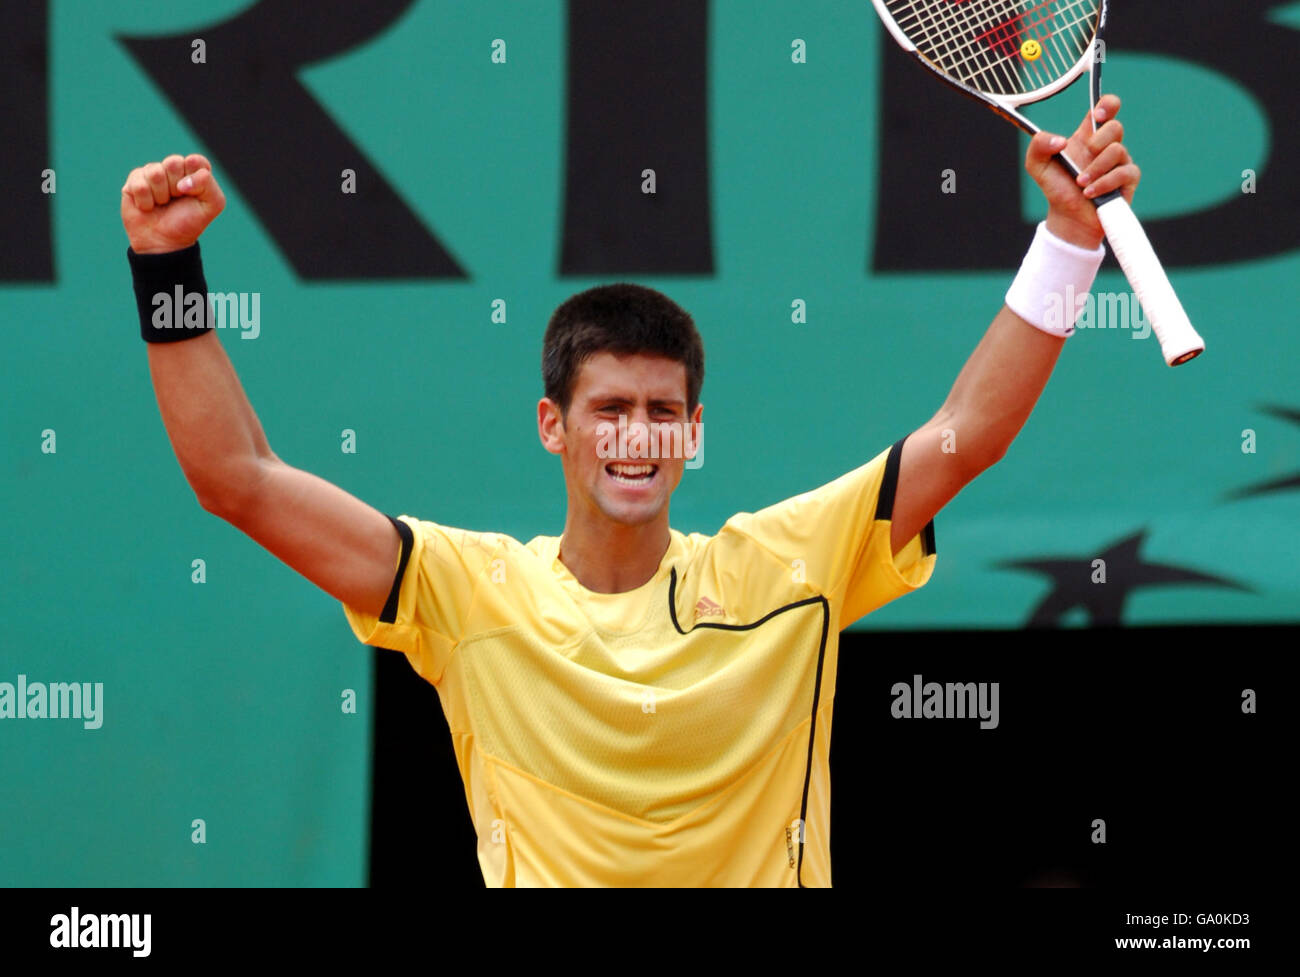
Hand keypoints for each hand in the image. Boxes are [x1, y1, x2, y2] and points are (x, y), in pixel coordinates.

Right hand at [120, 153, 225, 254]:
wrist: (164, 242)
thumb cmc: (189, 222)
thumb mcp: (212, 205)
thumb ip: (207, 184)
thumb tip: (183, 181)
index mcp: (194, 172)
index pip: (196, 161)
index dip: (194, 178)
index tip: (192, 193)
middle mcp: (173, 169)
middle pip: (173, 162)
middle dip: (176, 187)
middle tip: (176, 199)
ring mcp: (153, 173)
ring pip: (155, 173)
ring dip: (161, 195)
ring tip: (162, 204)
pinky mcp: (135, 180)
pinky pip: (139, 184)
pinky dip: (146, 201)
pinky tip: (148, 207)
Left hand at [1025, 94, 1139, 249]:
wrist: (1069, 218)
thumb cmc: (1057, 188)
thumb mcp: (1037, 165)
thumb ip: (1039, 145)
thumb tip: (1060, 141)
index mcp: (1088, 136)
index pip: (1106, 109)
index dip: (1107, 105)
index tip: (1098, 115)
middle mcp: (1106, 146)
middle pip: (1115, 127)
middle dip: (1098, 141)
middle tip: (1084, 156)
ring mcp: (1120, 162)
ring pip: (1117, 150)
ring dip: (1095, 169)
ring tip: (1081, 184)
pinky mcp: (1129, 178)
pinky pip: (1123, 173)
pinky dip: (1103, 184)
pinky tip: (1089, 193)